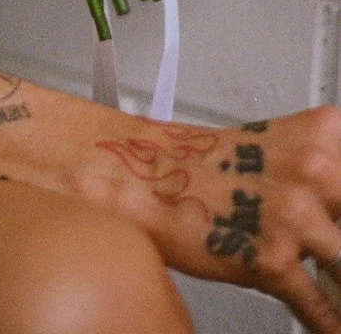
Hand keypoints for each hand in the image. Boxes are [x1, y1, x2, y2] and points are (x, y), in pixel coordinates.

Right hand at [0, 59, 340, 333]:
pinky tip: (321, 323)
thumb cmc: (195, 165)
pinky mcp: (267, 255)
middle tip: (340, 264)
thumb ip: (324, 177)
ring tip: (335, 292)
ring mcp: (294, 211)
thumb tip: (339, 210)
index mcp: (324, 132)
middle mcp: (316, 164)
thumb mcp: (278, 155)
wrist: (127, 170)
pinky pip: (321, 307)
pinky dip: (325, 322)